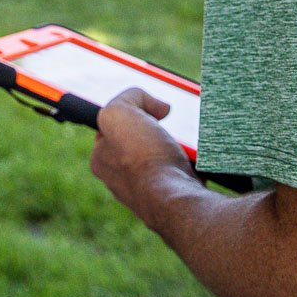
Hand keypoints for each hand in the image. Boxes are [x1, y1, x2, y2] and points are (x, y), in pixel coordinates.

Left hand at [89, 87, 197, 221]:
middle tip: (165, 124)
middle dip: (155, 130)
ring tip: (182, 143)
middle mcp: (122, 180)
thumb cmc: (142, 159)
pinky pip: (185, 171)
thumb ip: (128, 98)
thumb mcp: (119, 112)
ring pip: (165, 156)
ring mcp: (150, 191)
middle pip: (139, 142)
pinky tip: (195, 158)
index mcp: (101, 160)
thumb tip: (156, 106)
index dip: (129, 113)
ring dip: (177, 145)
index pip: (111, 128)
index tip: (146, 110)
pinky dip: (193, 161)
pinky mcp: (176, 197)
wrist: (174, 198)